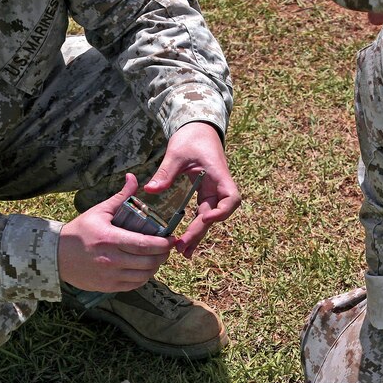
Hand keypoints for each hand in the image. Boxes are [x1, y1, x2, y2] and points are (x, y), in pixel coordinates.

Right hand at [58, 174, 172, 291]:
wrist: (56, 255)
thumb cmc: (79, 231)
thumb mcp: (99, 211)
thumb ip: (120, 197)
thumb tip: (133, 177)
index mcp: (110, 239)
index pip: (145, 244)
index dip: (163, 244)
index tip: (171, 239)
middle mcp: (111, 260)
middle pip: (148, 262)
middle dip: (163, 255)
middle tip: (167, 248)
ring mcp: (110, 276)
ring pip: (143, 276)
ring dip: (154, 267)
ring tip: (157, 257)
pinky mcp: (107, 286)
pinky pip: (133, 285)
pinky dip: (143, 278)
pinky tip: (144, 268)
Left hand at [140, 121, 240, 256]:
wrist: (198, 130)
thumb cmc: (191, 138)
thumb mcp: (176, 154)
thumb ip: (165, 173)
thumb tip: (150, 189)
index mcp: (219, 175)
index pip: (231, 198)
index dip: (222, 211)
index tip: (206, 218)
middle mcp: (219, 187)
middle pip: (217, 214)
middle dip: (201, 231)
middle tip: (183, 248)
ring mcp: (213, 192)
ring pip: (209, 218)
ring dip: (198, 234)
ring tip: (183, 252)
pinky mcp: (205, 195)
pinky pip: (202, 214)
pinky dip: (195, 227)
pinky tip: (185, 241)